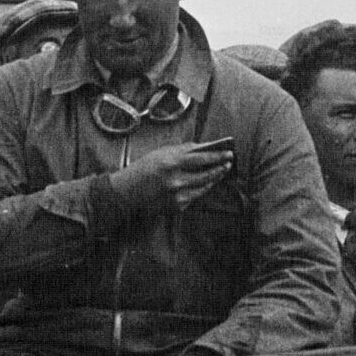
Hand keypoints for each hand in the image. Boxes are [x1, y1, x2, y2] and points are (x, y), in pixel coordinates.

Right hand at [111, 139, 234, 214]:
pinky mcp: (176, 207)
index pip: (202, 158)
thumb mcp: (160, 153)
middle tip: (229, 163)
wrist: (126, 192)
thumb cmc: (142, 169)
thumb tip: (203, 148)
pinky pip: (194, 197)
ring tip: (220, 172)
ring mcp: (177, 196)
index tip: (229, 152)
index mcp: (171, 163)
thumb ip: (182, 151)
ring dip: (214, 180)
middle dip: (220, 168)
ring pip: (204, 188)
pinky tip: (203, 184)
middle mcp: (176, 181)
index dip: (218, 155)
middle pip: (207, 175)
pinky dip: (198, 190)